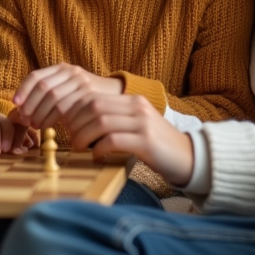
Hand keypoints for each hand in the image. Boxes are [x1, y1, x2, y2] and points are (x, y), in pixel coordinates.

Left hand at [12, 63, 123, 130]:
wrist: (117, 97)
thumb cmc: (85, 100)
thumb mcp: (65, 93)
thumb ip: (44, 99)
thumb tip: (15, 114)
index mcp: (62, 69)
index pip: (36, 76)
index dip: (23, 90)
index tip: (16, 104)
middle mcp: (71, 72)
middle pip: (43, 87)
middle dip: (31, 105)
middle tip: (26, 121)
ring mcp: (82, 82)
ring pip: (54, 97)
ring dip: (42, 114)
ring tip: (37, 127)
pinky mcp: (91, 94)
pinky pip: (68, 107)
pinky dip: (56, 119)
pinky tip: (53, 128)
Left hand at [64, 93, 194, 186]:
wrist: (189, 158)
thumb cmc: (156, 146)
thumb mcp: (135, 126)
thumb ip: (114, 120)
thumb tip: (80, 124)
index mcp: (133, 100)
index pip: (94, 96)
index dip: (74, 109)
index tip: (65, 124)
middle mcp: (137, 107)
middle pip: (94, 106)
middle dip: (75, 122)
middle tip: (69, 138)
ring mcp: (143, 123)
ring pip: (101, 122)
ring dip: (83, 136)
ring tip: (78, 148)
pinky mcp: (146, 142)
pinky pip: (113, 140)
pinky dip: (98, 148)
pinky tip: (96, 156)